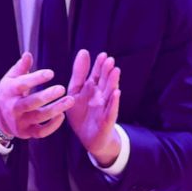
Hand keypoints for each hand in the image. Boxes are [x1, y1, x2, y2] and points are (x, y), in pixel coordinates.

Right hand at [0, 52, 74, 139]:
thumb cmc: (8, 93)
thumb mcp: (10, 79)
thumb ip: (21, 67)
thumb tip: (28, 54)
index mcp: (9, 91)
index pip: (22, 85)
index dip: (36, 78)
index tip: (51, 73)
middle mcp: (13, 108)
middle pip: (30, 103)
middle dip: (46, 96)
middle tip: (62, 88)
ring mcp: (20, 122)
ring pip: (38, 117)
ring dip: (55, 109)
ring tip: (70, 101)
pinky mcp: (26, 133)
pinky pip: (41, 132)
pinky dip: (52, 126)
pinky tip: (62, 116)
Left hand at [65, 50, 121, 166]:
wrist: (88, 138)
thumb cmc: (81, 114)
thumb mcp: (75, 92)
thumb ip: (78, 74)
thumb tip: (83, 52)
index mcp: (92, 88)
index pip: (97, 74)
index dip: (99, 65)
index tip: (102, 55)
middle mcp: (101, 96)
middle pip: (104, 82)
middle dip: (107, 71)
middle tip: (110, 60)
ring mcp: (105, 107)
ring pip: (110, 93)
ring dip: (113, 82)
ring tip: (116, 71)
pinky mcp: (107, 120)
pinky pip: (111, 110)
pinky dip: (114, 102)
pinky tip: (116, 93)